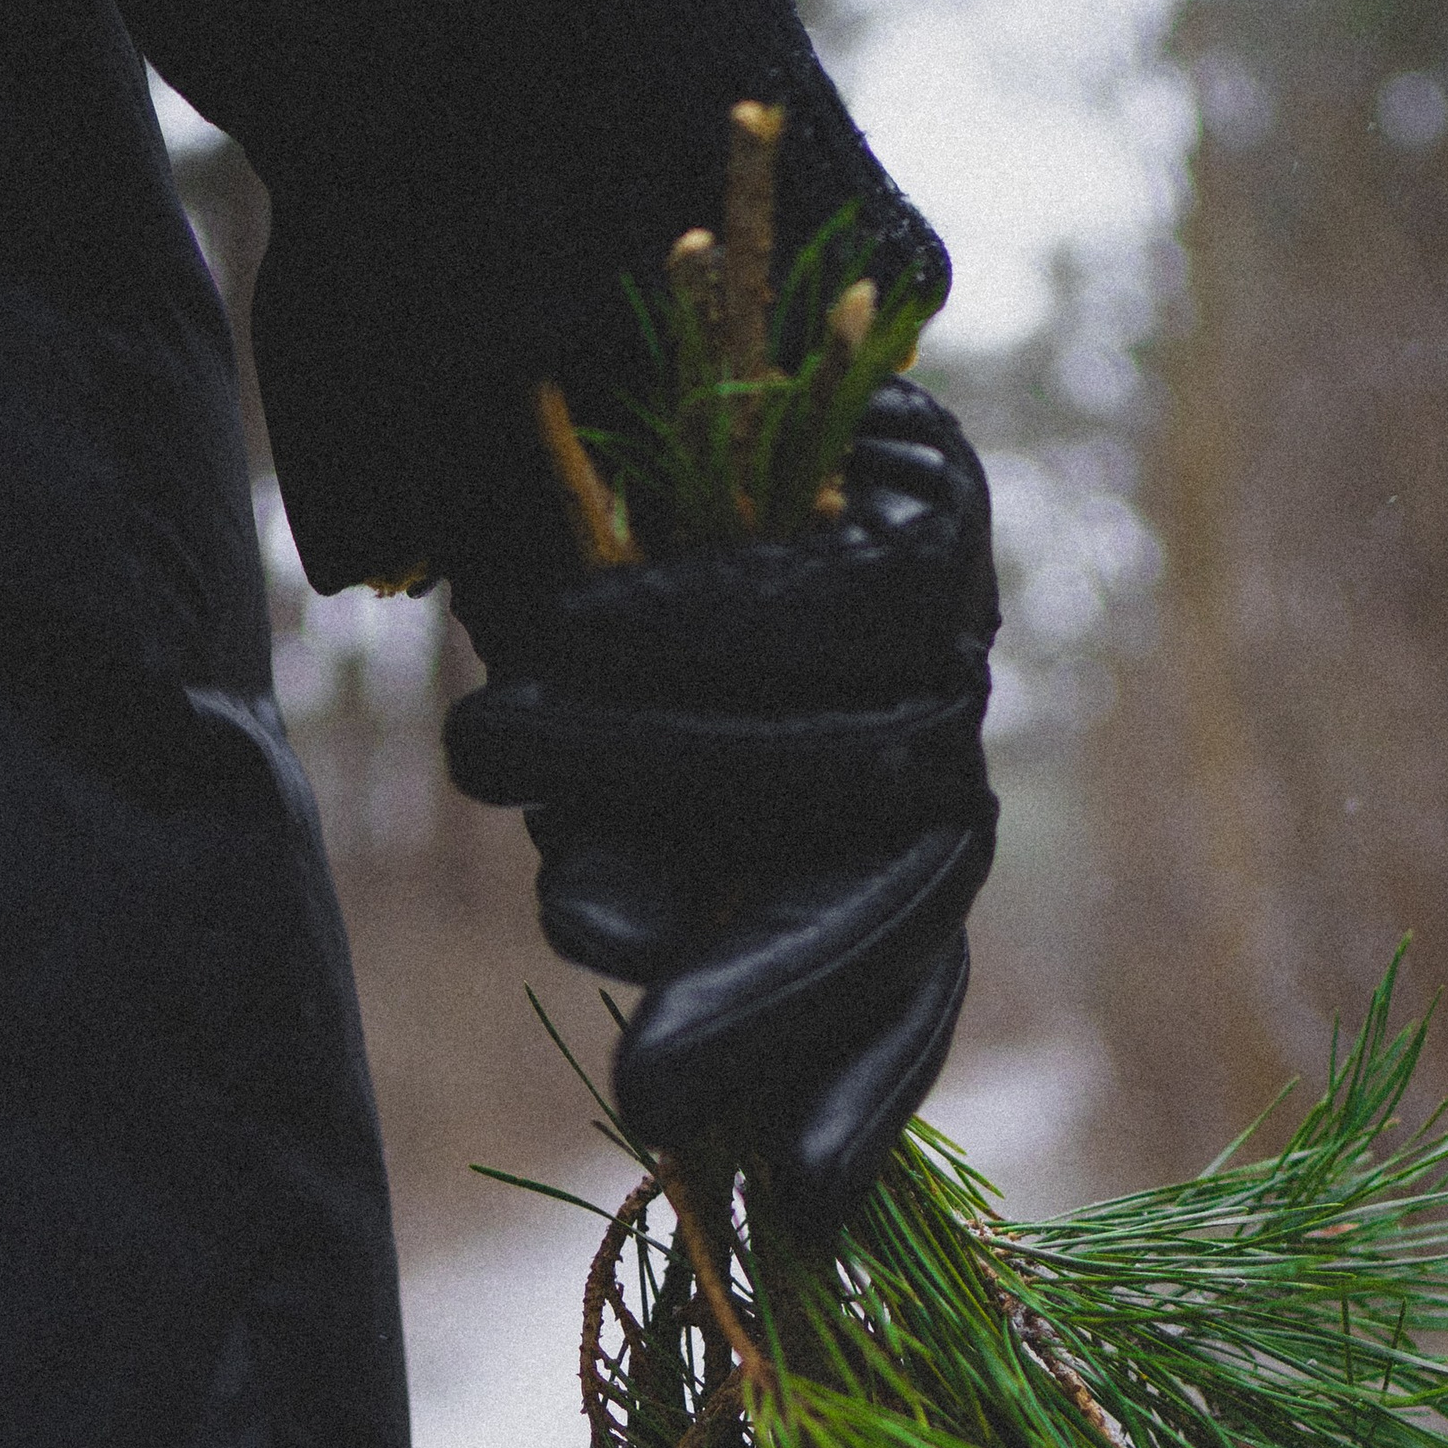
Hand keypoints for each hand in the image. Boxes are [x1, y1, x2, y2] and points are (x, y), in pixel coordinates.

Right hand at [443, 381, 996, 1230]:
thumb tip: (615, 939)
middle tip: (653, 1085)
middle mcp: (927, 725)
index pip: (903, 973)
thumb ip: (606, 838)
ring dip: (657, 776)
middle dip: (773, 1003)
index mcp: (859, 811)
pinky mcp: (940, 501)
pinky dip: (704, 633)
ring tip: (492, 734)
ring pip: (853, 764)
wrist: (548, 242)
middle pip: (905, 897)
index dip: (861, 1080)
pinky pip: (851, 614)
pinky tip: (581, 614)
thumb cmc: (543, 535)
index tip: (809, 1206)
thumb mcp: (560, 726)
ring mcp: (954, 617)